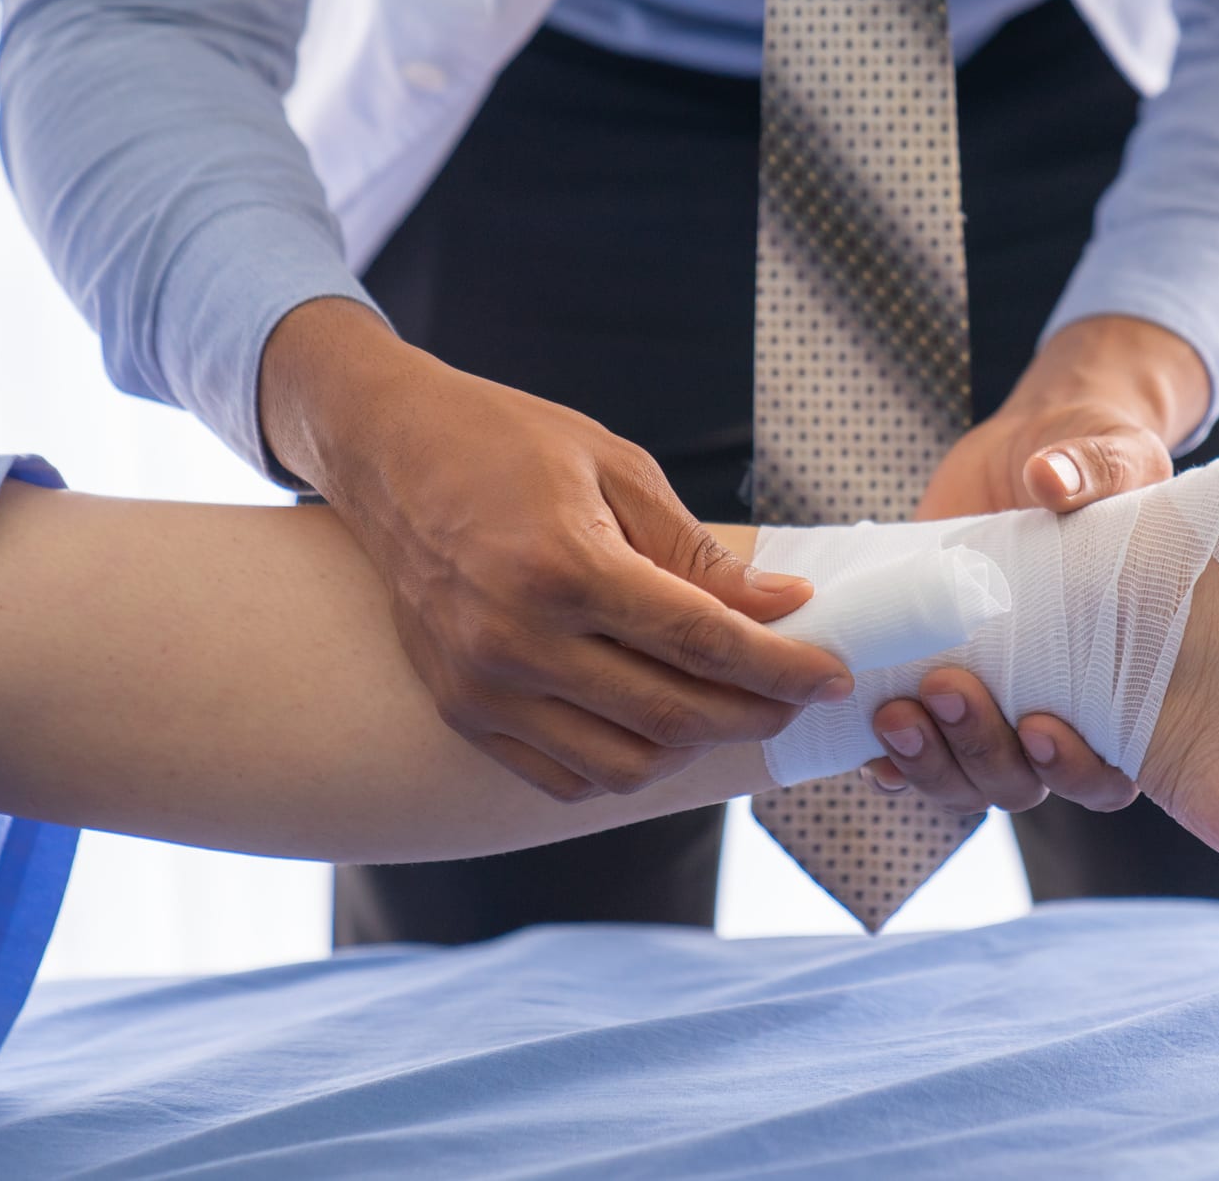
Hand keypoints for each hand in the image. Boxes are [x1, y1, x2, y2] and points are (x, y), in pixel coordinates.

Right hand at [259, 299, 853, 800]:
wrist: (388, 451)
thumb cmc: (507, 442)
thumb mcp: (618, 468)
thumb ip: (698, 553)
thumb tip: (780, 606)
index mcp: (565, 566)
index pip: (701, 642)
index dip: (781, 666)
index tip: (831, 676)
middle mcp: (516, 639)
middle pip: (672, 714)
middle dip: (755, 713)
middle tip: (797, 696)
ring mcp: (481, 685)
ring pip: (622, 764)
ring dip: (692, 748)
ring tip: (728, 706)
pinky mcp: (459, 709)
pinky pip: (561, 776)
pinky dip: (623, 765)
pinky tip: (656, 724)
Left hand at [875, 316, 1205, 812]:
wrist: (1029, 456)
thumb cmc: (1093, 464)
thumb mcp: (1111, 454)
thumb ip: (1096, 470)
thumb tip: (1051, 480)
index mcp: (1120, 685)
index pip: (1109, 773)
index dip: (1077, 770)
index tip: (1041, 725)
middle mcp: (1056, 709)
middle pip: (1020, 783)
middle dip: (981, 750)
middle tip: (947, 688)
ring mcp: (991, 702)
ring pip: (960, 777)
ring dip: (927, 760)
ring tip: (894, 712)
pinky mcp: (934, 680)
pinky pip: (911, 748)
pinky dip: (888, 757)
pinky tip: (866, 737)